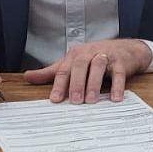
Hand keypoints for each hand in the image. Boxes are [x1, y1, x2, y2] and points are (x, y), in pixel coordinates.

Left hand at [26, 39, 152, 103]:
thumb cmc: (94, 57)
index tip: (55, 100)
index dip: (59, 84)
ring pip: (98, 67)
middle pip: (79, 66)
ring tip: (91, 100)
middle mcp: (89, 53)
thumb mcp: (71, 63)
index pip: (64, 69)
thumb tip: (28, 77)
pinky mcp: (121, 61)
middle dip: (76, 84)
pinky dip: (117, 86)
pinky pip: (119, 73)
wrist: (124, 49)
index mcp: (74, 55)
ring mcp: (105, 56)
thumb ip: (51, 72)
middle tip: (75, 101)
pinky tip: (115, 98)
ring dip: (94, 83)